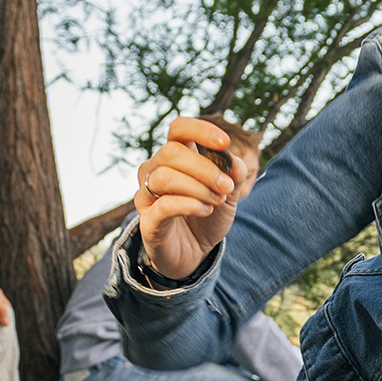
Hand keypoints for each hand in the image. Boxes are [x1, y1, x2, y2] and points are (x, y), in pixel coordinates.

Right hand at [135, 115, 261, 278]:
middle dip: (205, 168)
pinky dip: (189, 204)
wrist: (195, 253)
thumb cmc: (208, 216)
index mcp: (175, 157)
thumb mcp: (229, 193)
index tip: (225, 143)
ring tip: (217, 200)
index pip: (178, 128)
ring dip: (198, 187)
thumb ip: (234, 174)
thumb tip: (232, 160)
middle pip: (171, 151)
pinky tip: (206, 210)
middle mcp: (155, 170)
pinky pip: (163, 204)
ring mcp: (147, 194)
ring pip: (164, 177)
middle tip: (226, 187)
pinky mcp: (147, 220)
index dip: (200, 129)